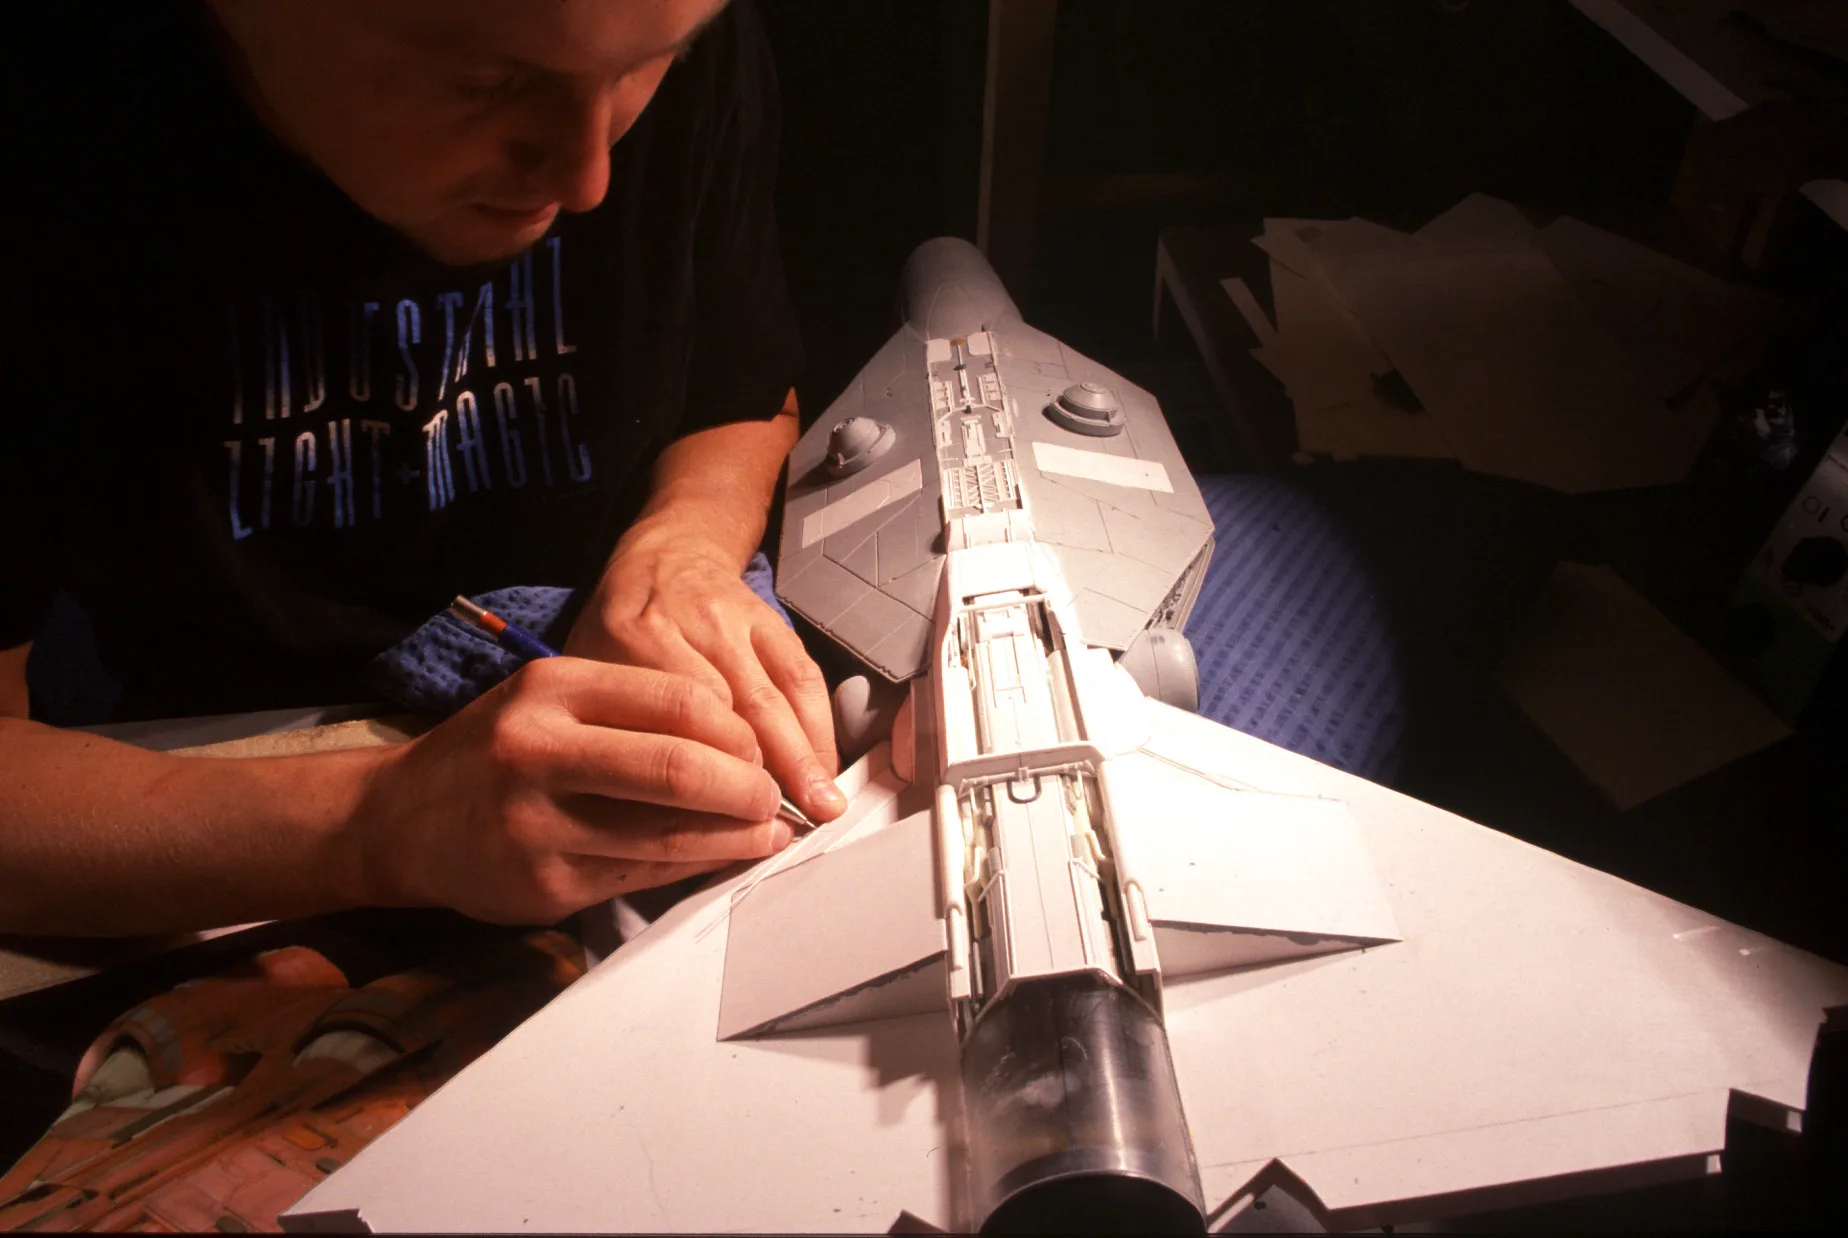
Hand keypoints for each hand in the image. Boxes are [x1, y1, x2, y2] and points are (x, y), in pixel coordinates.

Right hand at [351, 657, 790, 924]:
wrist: (396, 819)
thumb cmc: (494, 752)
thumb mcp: (546, 702)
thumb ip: (630, 711)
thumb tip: (741, 740)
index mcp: (551, 689)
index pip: (679, 700)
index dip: (737, 730)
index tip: (761, 747)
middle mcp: (539, 751)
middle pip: (678, 768)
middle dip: (748, 788)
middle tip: (775, 797)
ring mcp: (537, 824)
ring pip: (667, 833)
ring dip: (734, 837)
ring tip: (768, 833)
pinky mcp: (542, 885)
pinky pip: (642, 875)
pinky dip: (694, 867)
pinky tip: (719, 858)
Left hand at [565, 540, 846, 823]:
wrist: (664, 559)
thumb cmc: (621, 630)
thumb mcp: (592, 673)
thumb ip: (615, 733)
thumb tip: (645, 817)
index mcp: (628, 642)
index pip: (672, 721)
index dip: (703, 777)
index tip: (722, 827)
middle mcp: (684, 626)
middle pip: (731, 709)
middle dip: (763, 773)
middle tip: (782, 824)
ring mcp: (733, 619)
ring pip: (774, 695)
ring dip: (801, 756)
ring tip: (817, 806)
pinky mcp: (771, 619)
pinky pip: (802, 676)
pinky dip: (818, 725)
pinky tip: (823, 766)